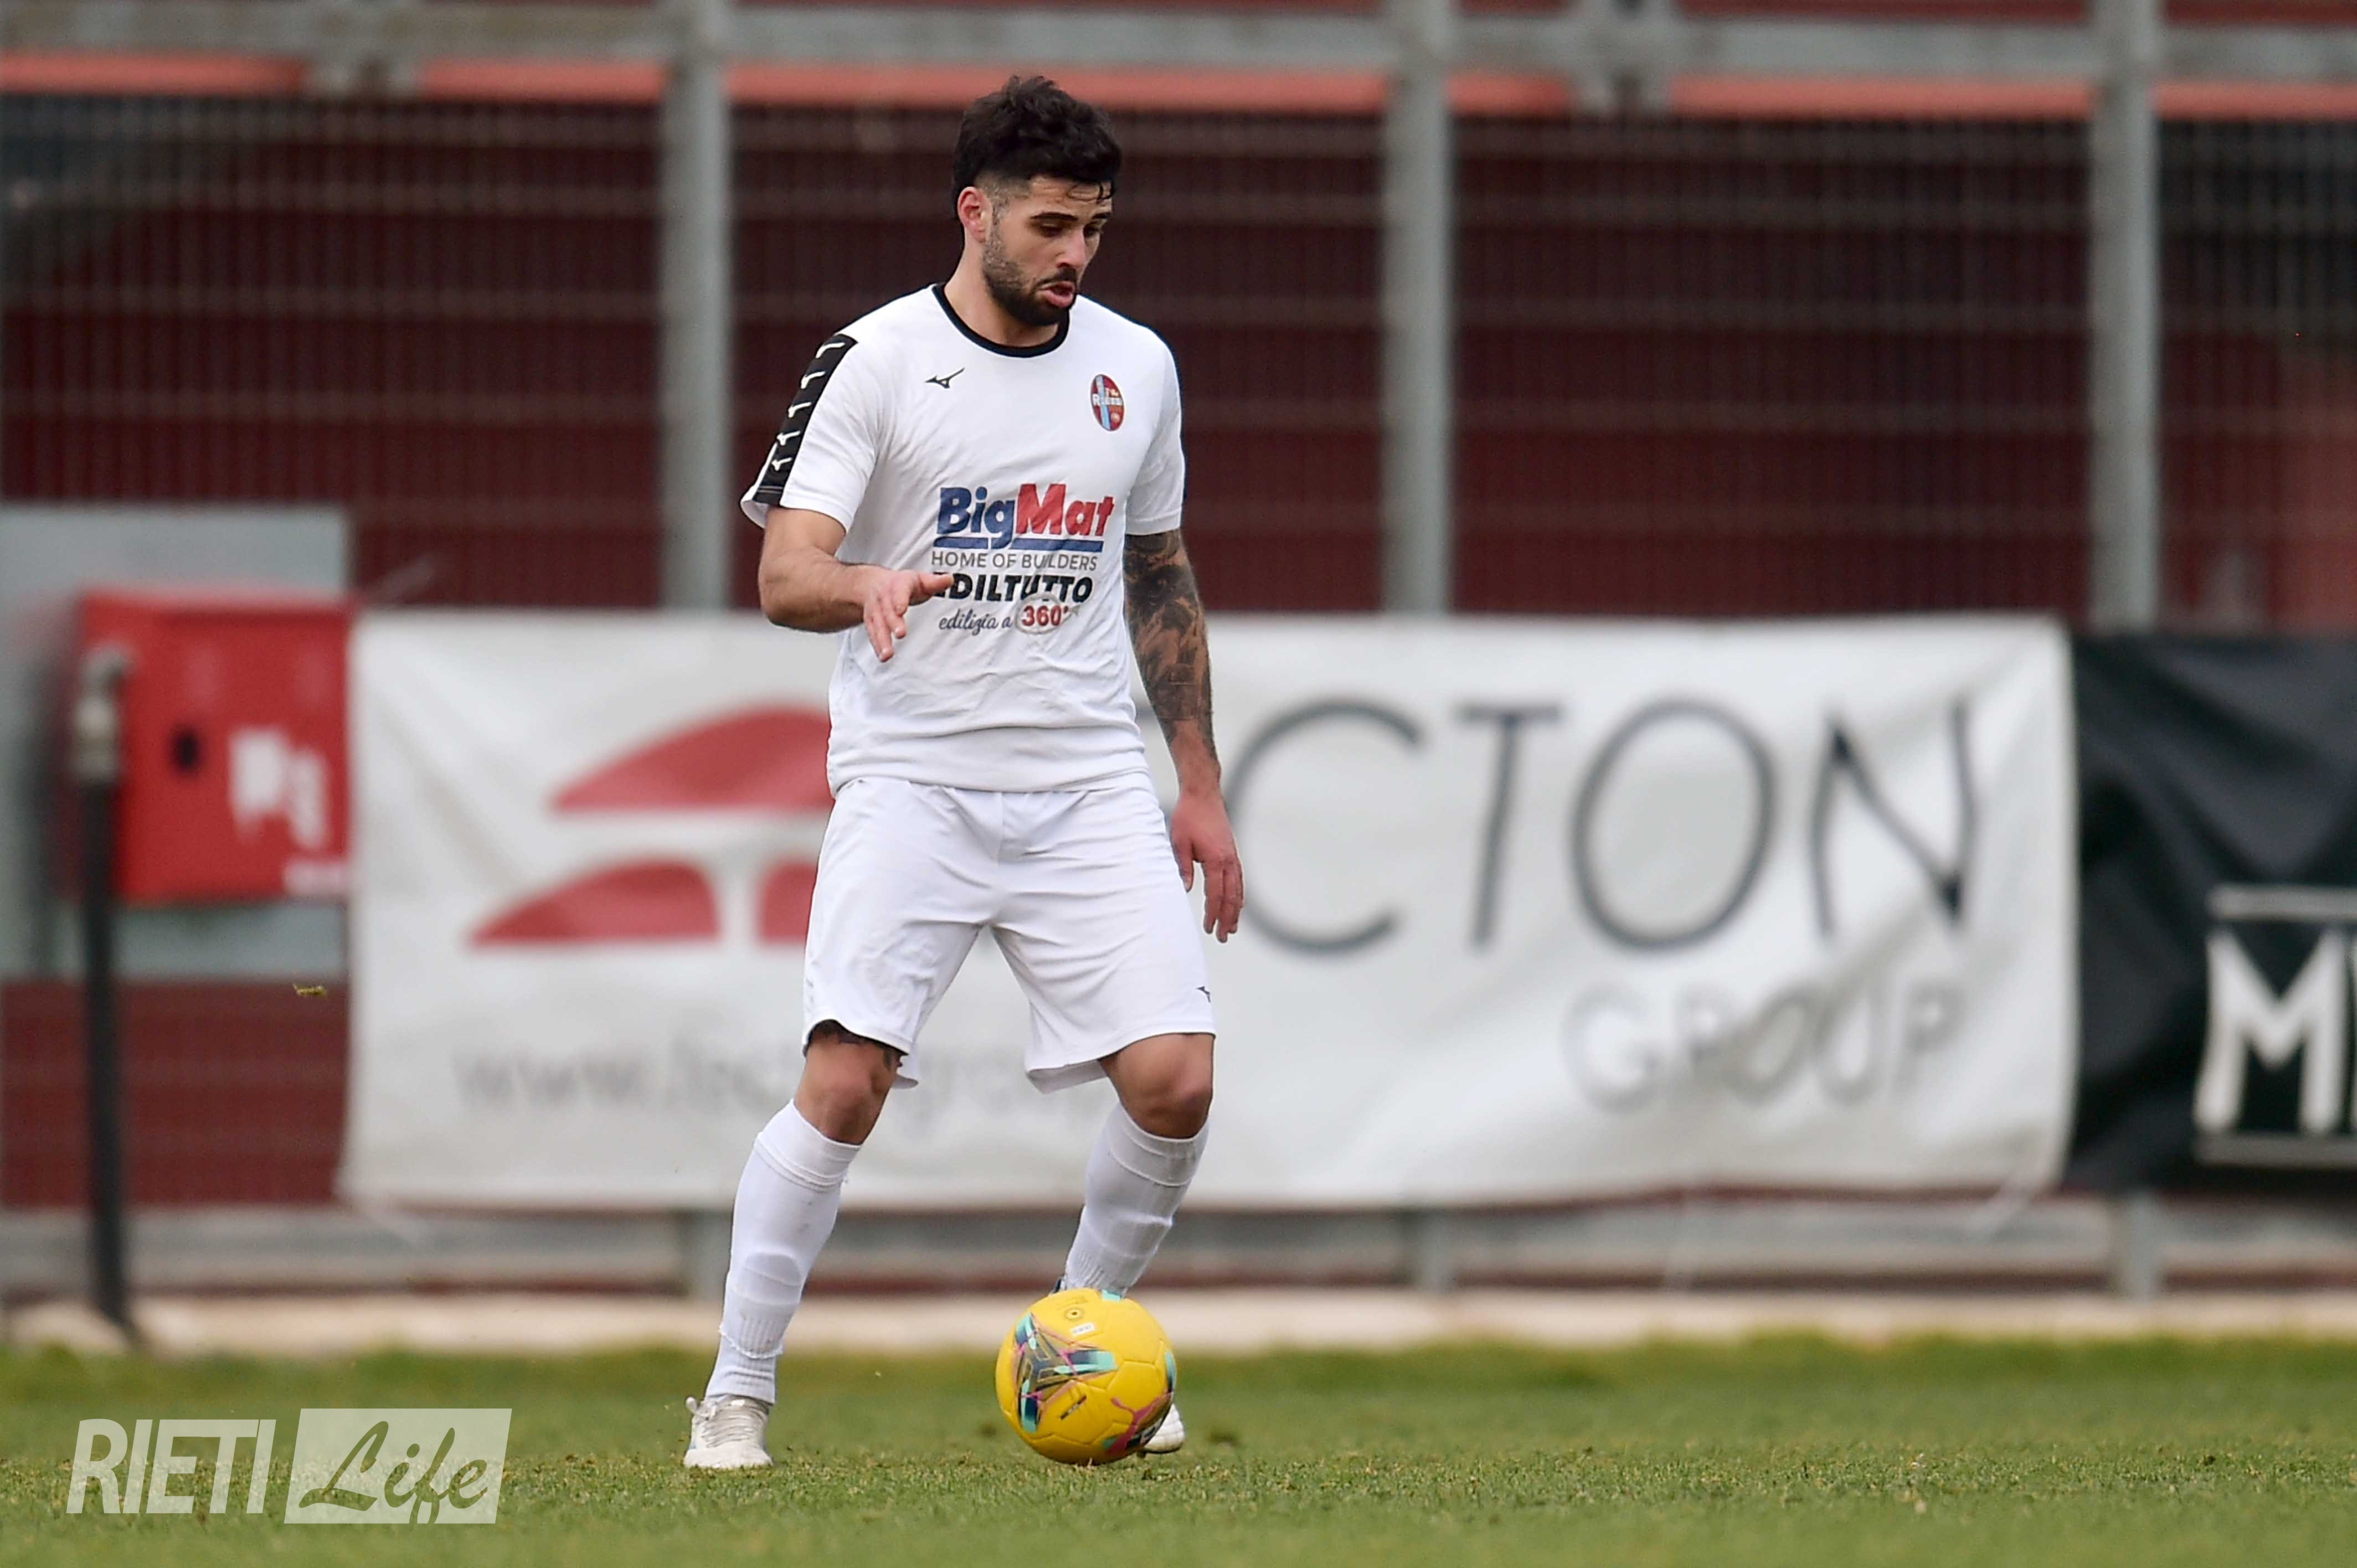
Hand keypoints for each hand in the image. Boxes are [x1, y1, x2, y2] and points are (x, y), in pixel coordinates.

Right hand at [862, 569, 954, 661]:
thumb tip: (949, 579)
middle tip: (901, 634)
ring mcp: (875, 610)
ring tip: (888, 654)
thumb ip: (934, 582)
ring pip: (878, 624)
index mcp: (899, 584)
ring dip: (882, 640)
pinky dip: (877, 645)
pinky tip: (883, 656)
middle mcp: (884, 597)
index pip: (899, 591)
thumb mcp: (919, 579)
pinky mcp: (871, 622)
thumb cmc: (902, 584)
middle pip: (888, 610)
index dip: (900, 600)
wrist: (874, 583)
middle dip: (893, 622)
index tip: (901, 610)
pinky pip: (872, 633)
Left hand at [1169, 788, 1243, 941]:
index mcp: (1216, 859)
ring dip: (1236, 910)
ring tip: (1233, 927)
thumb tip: (1186, 889)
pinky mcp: (1232, 851)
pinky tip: (1237, 903)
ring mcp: (1233, 855)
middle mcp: (1228, 859)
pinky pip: (1239, 878)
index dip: (1213, 914)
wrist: (1203, 794)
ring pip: (1238, 889)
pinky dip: (1239, 894)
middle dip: (1228, 918)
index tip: (1208, 928)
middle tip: (1223, 937)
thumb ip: (1183, 866)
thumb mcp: (1179, 841)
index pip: (1215, 895)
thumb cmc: (1188, 815)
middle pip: (1231, 896)